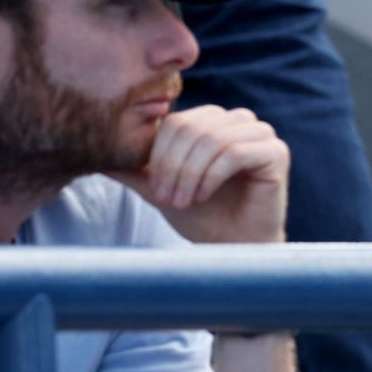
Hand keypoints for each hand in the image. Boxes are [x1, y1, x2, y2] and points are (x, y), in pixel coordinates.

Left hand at [108, 104, 288, 243]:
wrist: (234, 250)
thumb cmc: (202, 218)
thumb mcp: (160, 190)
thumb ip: (134, 171)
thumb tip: (95, 156)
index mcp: (212, 121)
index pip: (175, 122)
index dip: (159, 155)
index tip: (154, 189)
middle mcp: (238, 121)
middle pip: (191, 127)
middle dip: (172, 166)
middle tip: (167, 198)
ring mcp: (260, 134)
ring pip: (210, 139)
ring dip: (189, 174)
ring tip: (183, 201)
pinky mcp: (276, 152)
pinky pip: (234, 153)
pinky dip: (211, 176)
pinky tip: (204, 196)